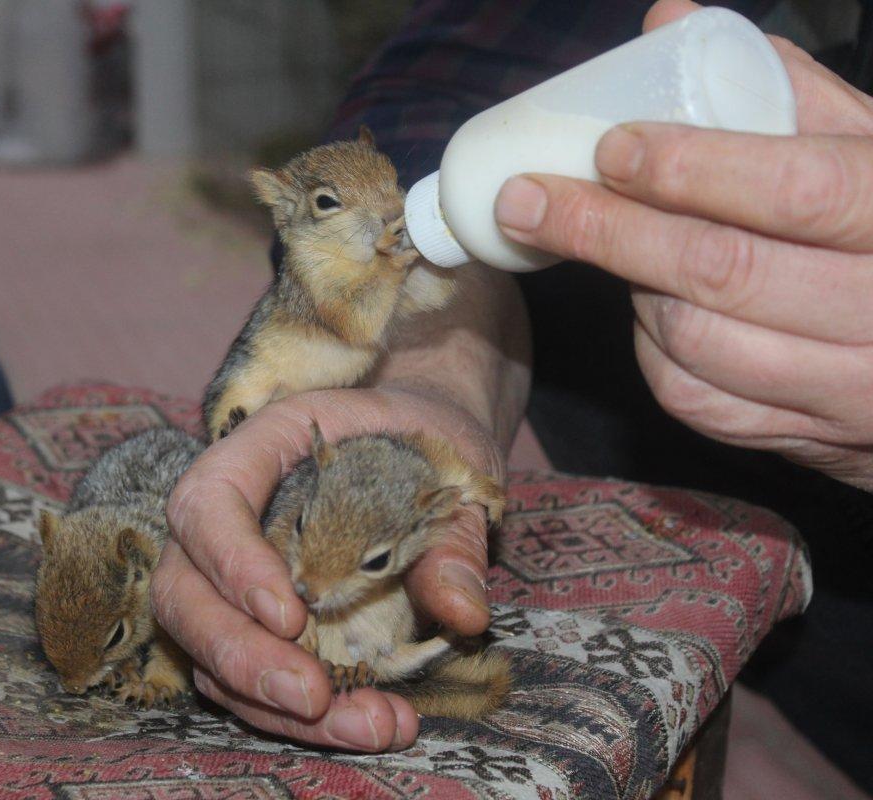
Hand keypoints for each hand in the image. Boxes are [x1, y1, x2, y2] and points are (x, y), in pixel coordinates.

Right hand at [150, 386, 503, 750]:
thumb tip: (463, 613)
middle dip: (240, 654)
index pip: (208, 502)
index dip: (232, 563)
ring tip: (366, 724)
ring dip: (272, 703)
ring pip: (205, 650)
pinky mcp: (253, 626)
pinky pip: (246, 681)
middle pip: (183, 590)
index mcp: (261, 448)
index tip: (293, 616)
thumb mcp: (454, 465)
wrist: (428, 453)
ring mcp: (228, 576)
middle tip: (312, 696)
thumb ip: (451, 537)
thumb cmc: (425, 445)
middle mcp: (226, 515)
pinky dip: (299, 717)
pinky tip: (370, 723)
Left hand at [493, 0, 872, 490]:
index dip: (693, 170)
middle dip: (609, 231)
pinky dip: (651, 352)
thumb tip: (666, 21)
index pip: (796, 193)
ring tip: (608, 244)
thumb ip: (779, 88)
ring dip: (632, 289)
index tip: (611, 149)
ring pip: (698, 342)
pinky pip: (697, 400)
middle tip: (527, 200)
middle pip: (724, 273)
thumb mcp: (866, 148)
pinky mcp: (806, 436)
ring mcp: (847, 386)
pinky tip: (648, 309)